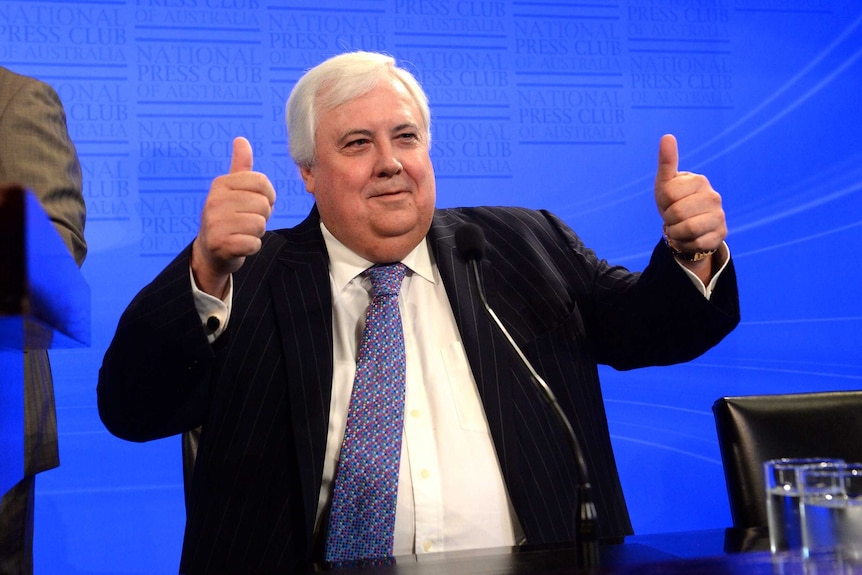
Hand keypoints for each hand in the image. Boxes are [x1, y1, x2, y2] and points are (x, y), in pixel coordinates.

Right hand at [191, 137, 275, 296]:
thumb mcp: (232, 190)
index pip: (262, 182)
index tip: (255, 204)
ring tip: (241, 232)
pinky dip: (252, 247)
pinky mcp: (220, 244)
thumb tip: (241, 139)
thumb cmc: (228, 218)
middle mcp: (214, 200)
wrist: (210, 252)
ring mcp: (215, 223)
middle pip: (263, 205)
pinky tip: (239, 245)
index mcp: (221, 184)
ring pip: (260, 224)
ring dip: (256, 232)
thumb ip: (240, 166)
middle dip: (261, 216)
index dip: (268, 196)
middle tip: (246, 222)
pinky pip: (254, 243)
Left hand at [654, 134, 725, 270]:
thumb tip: (667, 136)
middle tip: (674, 217)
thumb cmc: (674, 201)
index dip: (663, 202)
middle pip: (676, 213)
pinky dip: (686, 243)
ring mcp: (719, 216)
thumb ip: (667, 162)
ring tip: (679, 227)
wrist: (686, 226)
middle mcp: (714, 196)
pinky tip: (689, 237)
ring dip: (676, 232)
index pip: (668, 194)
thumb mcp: (665, 183)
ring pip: (687, 229)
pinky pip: (695, 243)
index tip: (669, 201)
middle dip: (669, 219)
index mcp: (699, 181)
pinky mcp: (721, 234)